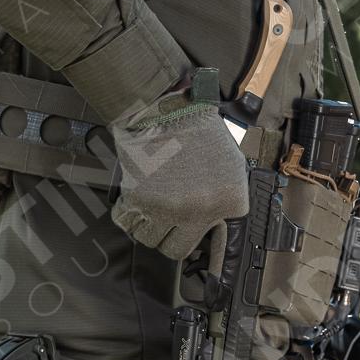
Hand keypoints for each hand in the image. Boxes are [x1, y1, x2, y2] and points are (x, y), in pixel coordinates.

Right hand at [110, 86, 247, 260]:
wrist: (165, 109)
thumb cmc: (199, 130)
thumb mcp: (232, 163)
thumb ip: (229, 195)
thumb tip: (218, 218)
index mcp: (229, 203)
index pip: (215, 239)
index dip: (201, 226)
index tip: (194, 219)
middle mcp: (200, 213)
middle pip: (178, 249)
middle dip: (172, 238)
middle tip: (168, 224)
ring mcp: (168, 210)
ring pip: (151, 241)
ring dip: (149, 229)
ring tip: (151, 211)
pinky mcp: (140, 201)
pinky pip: (128, 224)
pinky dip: (127, 218)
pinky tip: (134, 205)